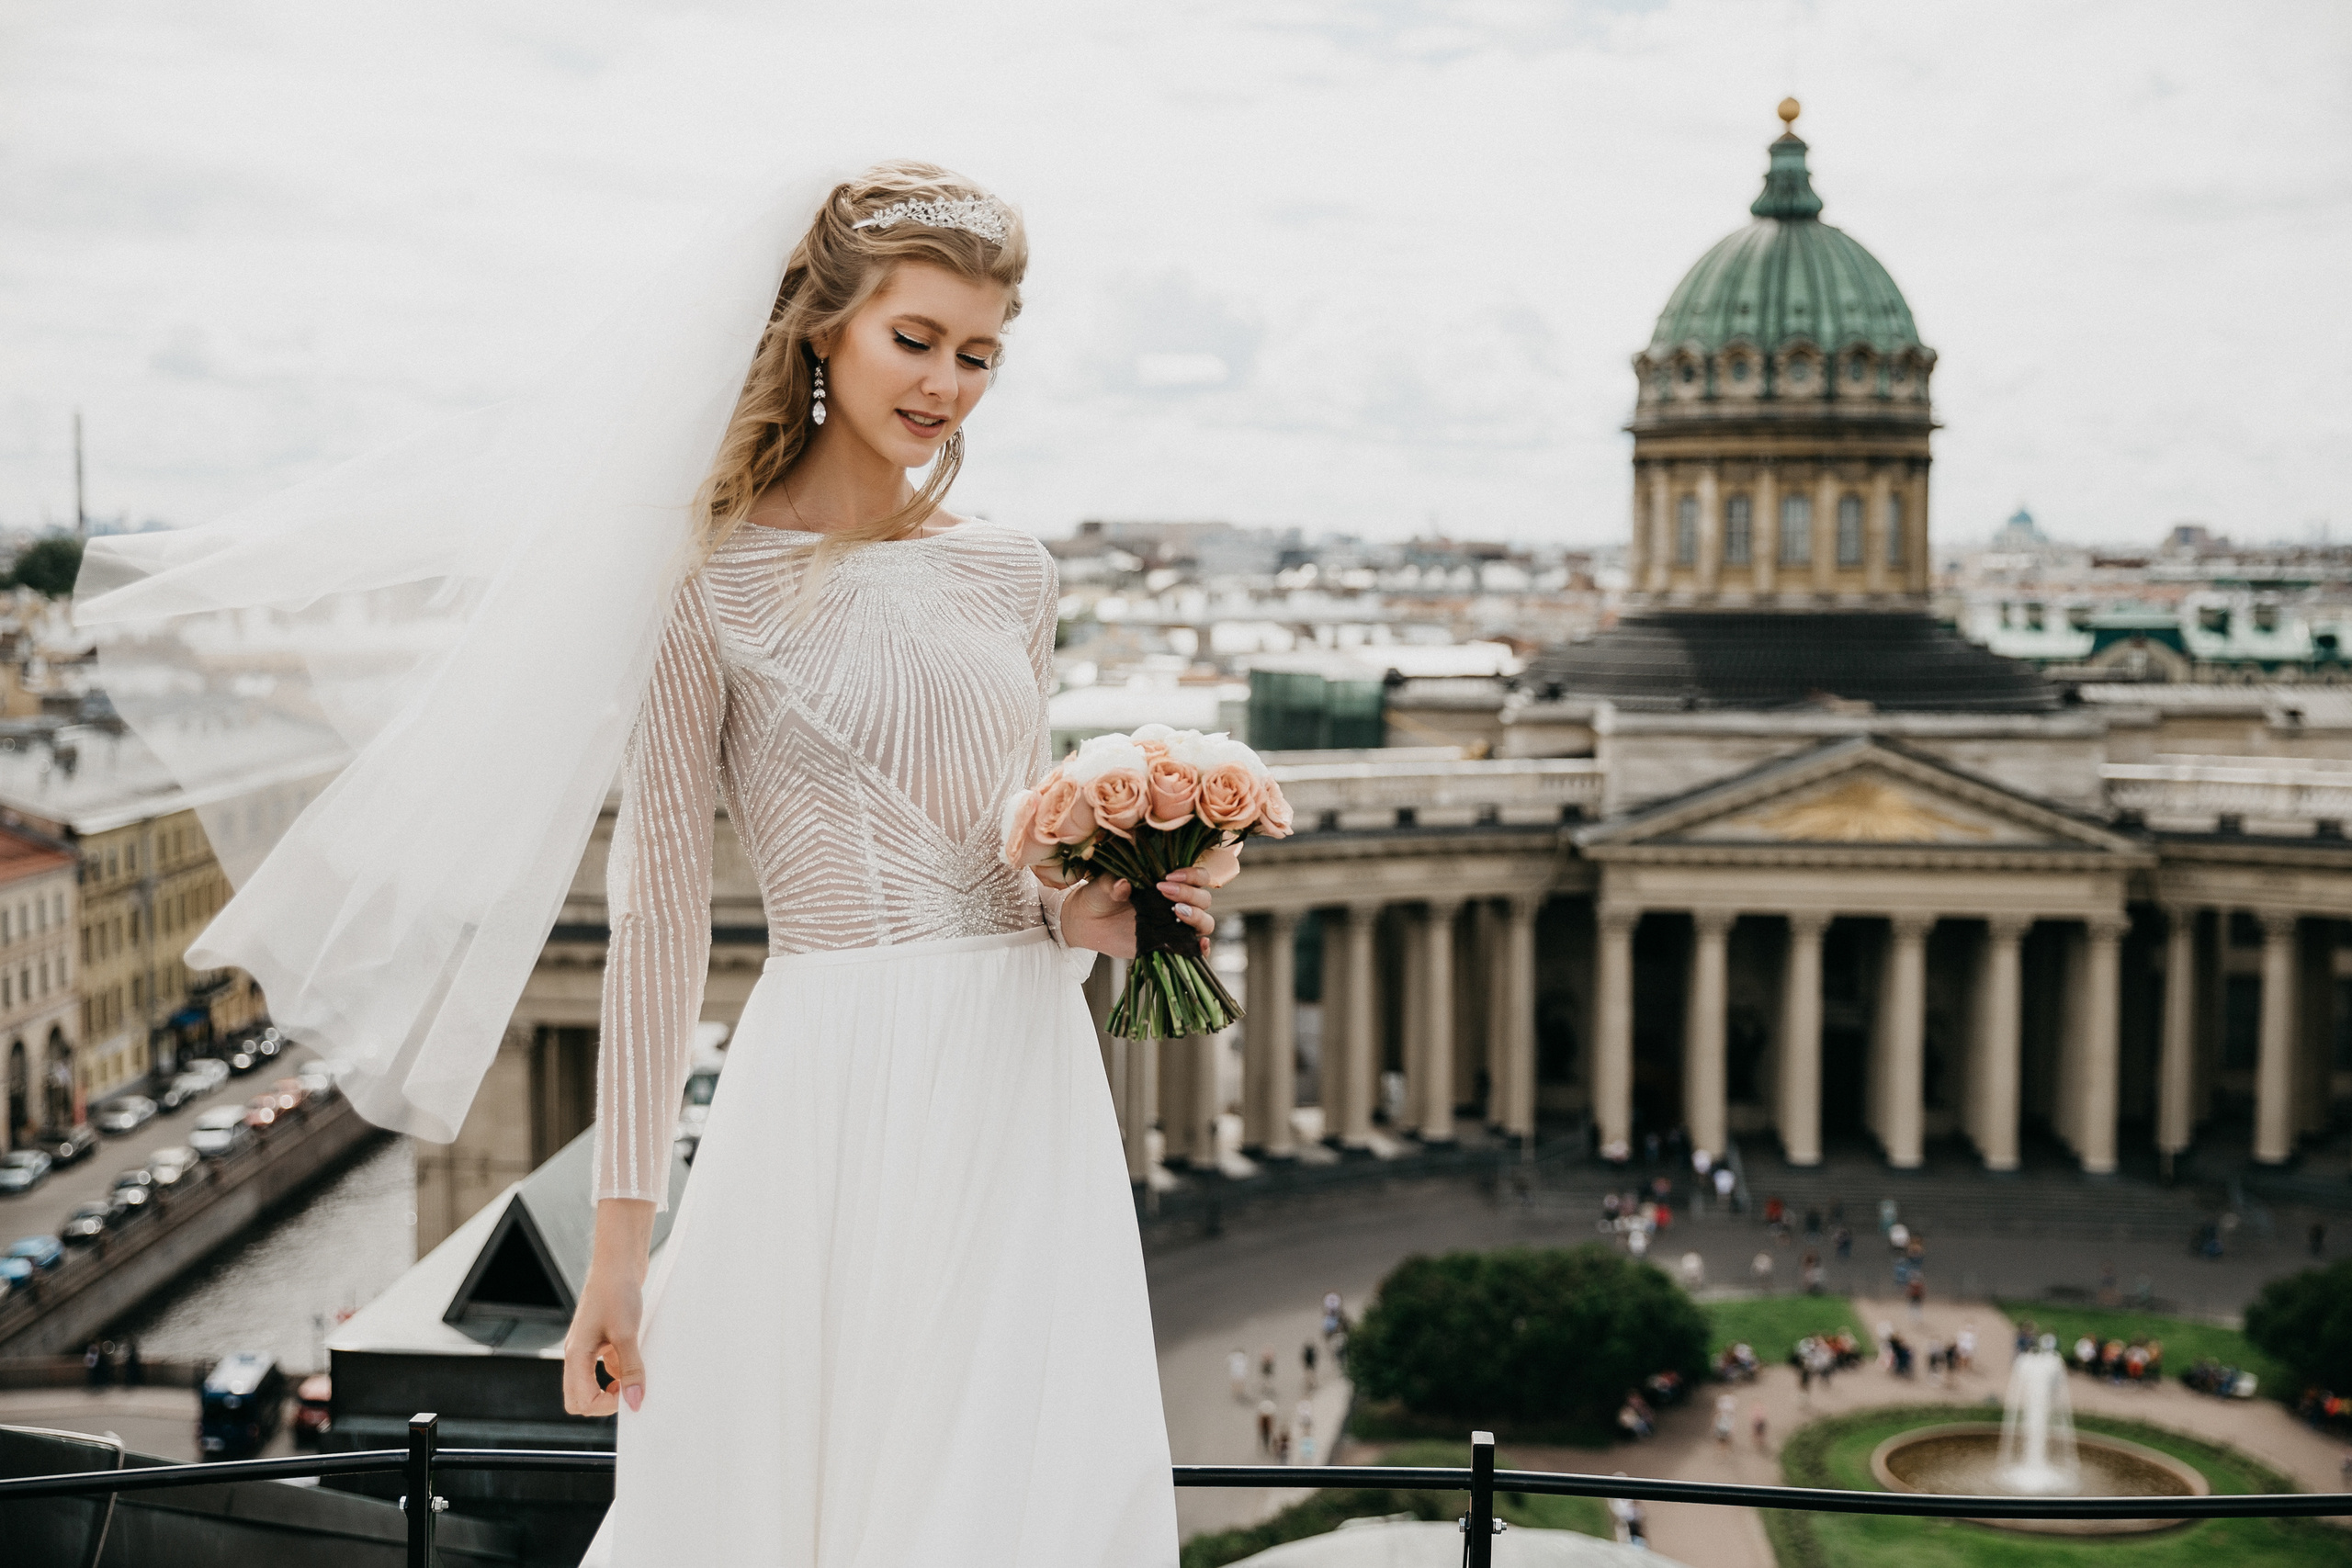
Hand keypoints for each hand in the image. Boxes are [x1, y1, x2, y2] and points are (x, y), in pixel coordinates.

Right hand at [563, 1199, 652, 1416]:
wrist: (619, 1263)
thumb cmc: (617, 1292)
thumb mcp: (627, 1334)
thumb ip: (630, 1369)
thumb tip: (635, 1402)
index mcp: (575, 1356)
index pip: (580, 1403)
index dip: (606, 1405)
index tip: (629, 1391)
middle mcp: (576, 1355)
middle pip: (580, 1400)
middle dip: (605, 1402)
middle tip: (630, 1387)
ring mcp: (587, 1349)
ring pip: (593, 1385)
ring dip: (614, 1386)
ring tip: (636, 1369)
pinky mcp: (600, 1341)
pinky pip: (605, 1369)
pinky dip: (620, 1369)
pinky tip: (636, 1355)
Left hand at [1062, 866, 1214, 956]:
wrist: (1087, 921)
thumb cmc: (1099, 895)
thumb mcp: (1103, 886)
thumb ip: (1113, 883)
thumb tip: (1122, 884)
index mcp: (1168, 882)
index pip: (1197, 876)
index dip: (1191, 875)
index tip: (1169, 877)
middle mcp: (1177, 903)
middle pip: (1204, 899)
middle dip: (1189, 894)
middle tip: (1164, 892)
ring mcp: (1175, 926)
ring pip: (1204, 922)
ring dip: (1197, 917)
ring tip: (1177, 913)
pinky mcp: (1169, 946)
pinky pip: (1194, 950)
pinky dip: (1203, 949)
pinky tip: (1200, 944)